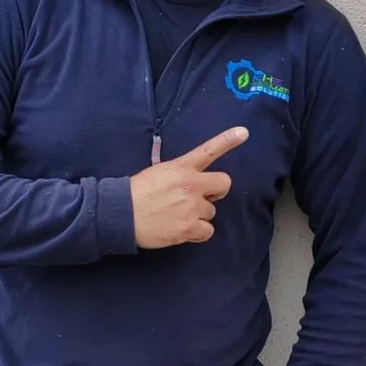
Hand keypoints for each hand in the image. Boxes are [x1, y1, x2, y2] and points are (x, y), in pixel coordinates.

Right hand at [129, 126, 248, 248]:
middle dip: (217, 191)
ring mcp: (192, 207)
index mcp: (181, 167)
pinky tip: (183, 229)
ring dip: (200, 214)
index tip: (244, 132)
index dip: (227, 140)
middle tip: (202, 198)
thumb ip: (179, 173)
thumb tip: (191, 182)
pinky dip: (198, 233)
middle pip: (224, 184)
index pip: (208, 150)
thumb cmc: (137, 193)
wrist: (121, 214)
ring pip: (211, 211)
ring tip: (178, 215)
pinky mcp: (190, 227)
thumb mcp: (158, 172)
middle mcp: (191, 185)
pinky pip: (207, 231)